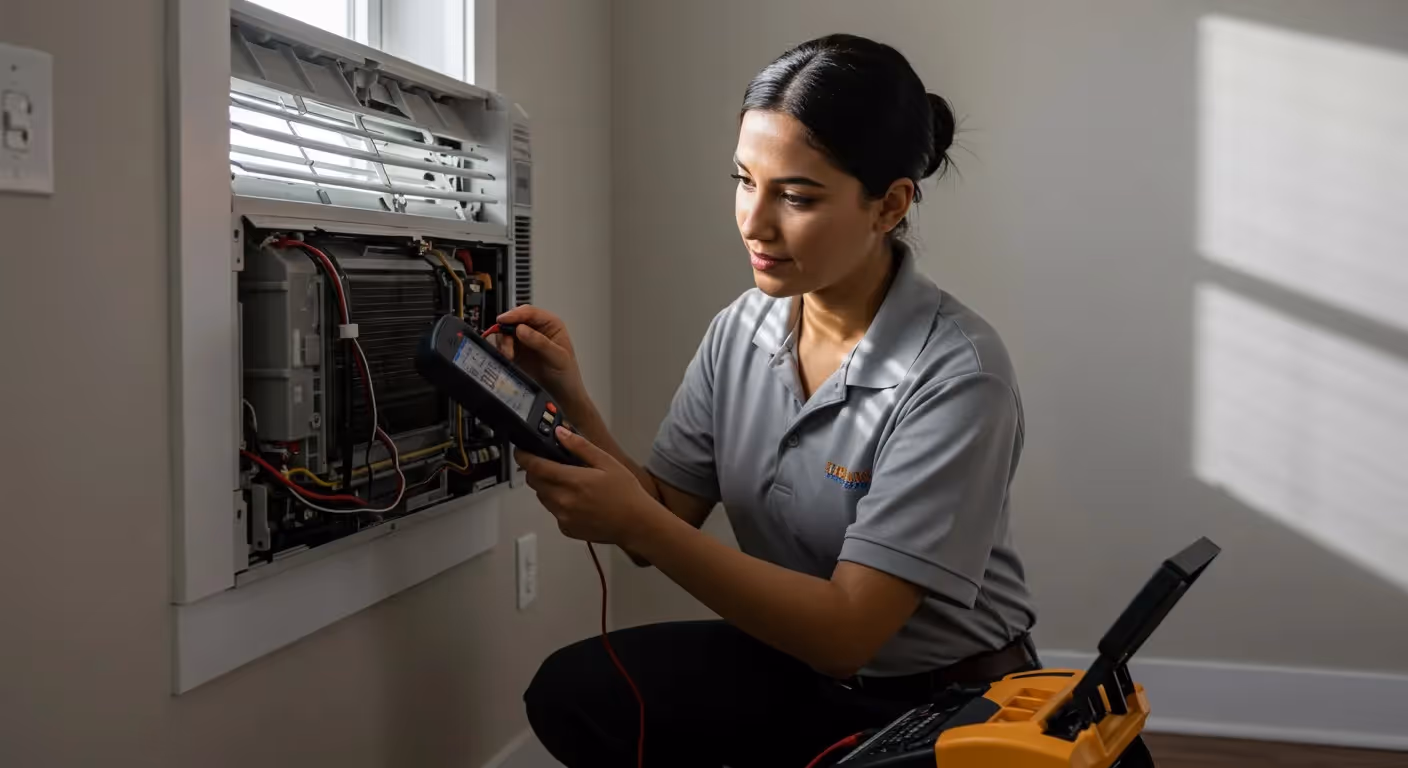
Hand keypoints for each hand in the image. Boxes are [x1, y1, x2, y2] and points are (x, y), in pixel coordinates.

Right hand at [493, 305, 587, 409]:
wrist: (562, 395)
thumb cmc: (567, 374)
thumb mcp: (557, 356)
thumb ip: (540, 342)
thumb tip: (521, 329)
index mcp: (551, 324)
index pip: (530, 312)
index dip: (516, 314)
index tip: (504, 320)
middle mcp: (536, 330)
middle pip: (514, 320)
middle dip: (507, 328)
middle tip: (505, 340)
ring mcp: (525, 341)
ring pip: (506, 332)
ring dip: (503, 341)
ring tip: (508, 354)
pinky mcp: (516, 353)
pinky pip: (503, 345)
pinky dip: (501, 349)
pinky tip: (506, 357)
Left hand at [516, 427, 658, 545]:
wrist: (637, 524)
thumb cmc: (626, 493)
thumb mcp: (607, 462)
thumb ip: (580, 446)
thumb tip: (560, 433)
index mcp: (572, 481)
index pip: (536, 467)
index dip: (524, 457)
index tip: (521, 451)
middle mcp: (563, 501)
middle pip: (534, 482)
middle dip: (536, 471)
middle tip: (550, 464)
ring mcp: (564, 518)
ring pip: (542, 497)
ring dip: (547, 487)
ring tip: (569, 482)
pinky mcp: (567, 529)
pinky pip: (553, 512)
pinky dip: (558, 503)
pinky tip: (577, 500)